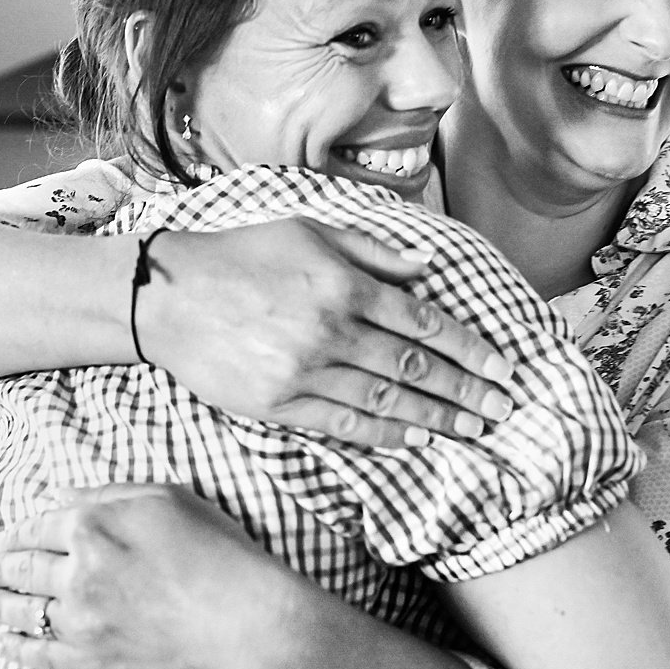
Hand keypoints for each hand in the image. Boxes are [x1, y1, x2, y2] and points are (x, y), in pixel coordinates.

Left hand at [0, 483, 300, 668]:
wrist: (241, 618)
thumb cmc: (214, 550)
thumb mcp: (163, 499)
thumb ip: (104, 493)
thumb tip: (57, 493)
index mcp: (92, 526)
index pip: (36, 527)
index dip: (15, 533)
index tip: (5, 539)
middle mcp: (78, 572)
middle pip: (20, 568)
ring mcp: (83, 620)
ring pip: (21, 611)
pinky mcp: (93, 659)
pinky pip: (40, 654)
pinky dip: (13, 647)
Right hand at [137, 218, 516, 448]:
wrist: (167, 296)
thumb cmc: (242, 255)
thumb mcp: (310, 232)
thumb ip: (374, 251)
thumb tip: (429, 269)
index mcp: (343, 285)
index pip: (423, 323)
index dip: (469, 349)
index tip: (500, 367)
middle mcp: (330, 330)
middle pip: (415, 367)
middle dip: (465, 390)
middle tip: (502, 408)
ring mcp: (304, 371)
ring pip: (387, 399)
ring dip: (437, 416)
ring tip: (472, 428)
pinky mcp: (279, 404)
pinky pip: (345, 423)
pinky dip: (386, 432)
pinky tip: (416, 437)